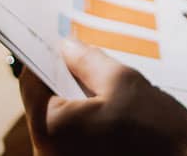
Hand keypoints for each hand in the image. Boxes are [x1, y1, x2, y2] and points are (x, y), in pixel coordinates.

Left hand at [19, 39, 186, 155]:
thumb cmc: (155, 131)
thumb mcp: (123, 81)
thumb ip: (88, 61)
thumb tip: (66, 47)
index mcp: (51, 129)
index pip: (31, 84)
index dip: (46, 57)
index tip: (62, 41)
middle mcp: (47, 154)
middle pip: (44, 104)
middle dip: (65, 79)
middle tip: (90, 58)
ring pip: (60, 123)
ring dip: (78, 101)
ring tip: (108, 86)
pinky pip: (72, 140)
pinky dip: (86, 122)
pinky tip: (113, 113)